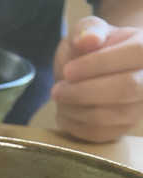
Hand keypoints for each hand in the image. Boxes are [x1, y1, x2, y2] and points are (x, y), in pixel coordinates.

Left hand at [52, 16, 142, 142]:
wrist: (96, 70)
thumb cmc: (93, 47)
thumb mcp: (88, 30)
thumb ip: (87, 30)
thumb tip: (89, 39)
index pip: (133, 55)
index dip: (97, 64)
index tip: (68, 71)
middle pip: (125, 89)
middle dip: (83, 92)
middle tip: (57, 90)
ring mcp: (139, 108)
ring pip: (110, 116)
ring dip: (75, 110)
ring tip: (60, 98)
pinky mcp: (121, 129)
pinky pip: (99, 134)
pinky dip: (74, 125)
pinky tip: (65, 112)